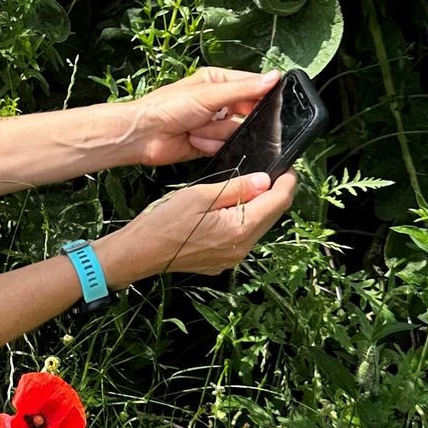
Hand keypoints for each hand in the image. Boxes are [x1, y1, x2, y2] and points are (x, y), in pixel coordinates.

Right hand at [99, 167, 296, 285]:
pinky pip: (242, 238)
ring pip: (258, 227)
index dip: (287, 181)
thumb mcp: (199, 195)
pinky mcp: (221, 261)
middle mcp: (241, 248)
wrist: (139, 253)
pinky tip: (231, 208)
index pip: (278, 202)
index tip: (288, 166)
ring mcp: (232, 257)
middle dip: (276, 192)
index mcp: (239, 229)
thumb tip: (264, 180)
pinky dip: (244, 220)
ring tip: (250, 185)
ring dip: (259, 206)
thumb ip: (236, 188)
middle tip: (272, 171)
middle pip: (272, 216)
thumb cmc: (163, 223)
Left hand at [116, 66, 281, 166]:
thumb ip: (243, 89)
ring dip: (215, 133)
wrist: (143, 135)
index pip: (252, 85)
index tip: (267, 103)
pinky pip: (226, 146)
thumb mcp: (208, 94)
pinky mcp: (211, 142)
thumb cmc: (168, 107)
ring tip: (195, 129)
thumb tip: (273, 77)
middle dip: (231, 119)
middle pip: (247, 112)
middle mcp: (219, 101)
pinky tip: (194, 140)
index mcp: (218, 81)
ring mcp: (215, 123)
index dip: (260, 95)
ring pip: (236, 131)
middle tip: (216, 117)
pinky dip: (211, 144)